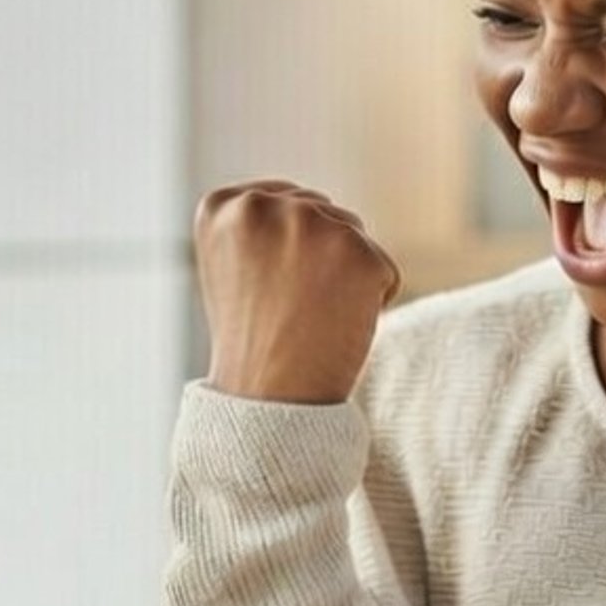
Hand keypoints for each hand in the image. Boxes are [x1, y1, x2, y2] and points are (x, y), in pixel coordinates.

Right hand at [195, 180, 401, 403]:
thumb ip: (263, 225)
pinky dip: (374, 302)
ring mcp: (310, 226)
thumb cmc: (253, 343)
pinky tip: (337, 328)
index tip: (267, 291)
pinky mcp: (358, 253)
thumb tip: (319, 205)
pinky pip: (384, 269)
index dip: (286, 252)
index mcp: (220, 207)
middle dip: (319, 259)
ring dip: (346, 275)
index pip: (284, 202)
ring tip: (311, 319)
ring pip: (355, 236)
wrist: (268, 404)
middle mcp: (261, 206)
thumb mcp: (234, 268)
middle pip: (323, 213)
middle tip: (291, 310)